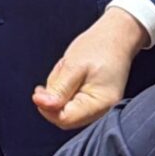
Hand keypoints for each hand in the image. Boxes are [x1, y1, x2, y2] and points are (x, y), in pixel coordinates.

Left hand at [34, 8, 144, 129]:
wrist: (116, 36)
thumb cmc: (98, 47)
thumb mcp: (73, 66)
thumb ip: (59, 89)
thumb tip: (43, 105)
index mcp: (100, 104)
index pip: (66, 119)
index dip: (47, 108)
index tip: (38, 92)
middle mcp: (102, 111)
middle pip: (64, 117)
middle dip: (54, 98)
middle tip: (58, 74)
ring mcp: (99, 107)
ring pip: (65, 109)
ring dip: (59, 92)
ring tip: (68, 70)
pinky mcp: (93, 101)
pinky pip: (71, 102)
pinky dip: (64, 90)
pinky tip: (70, 75)